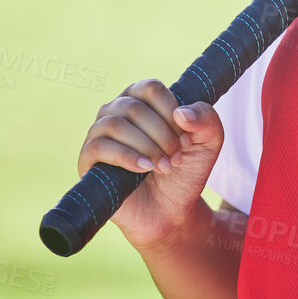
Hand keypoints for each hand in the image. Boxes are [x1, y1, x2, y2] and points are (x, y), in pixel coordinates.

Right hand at [77, 79, 223, 248]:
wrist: (171, 210)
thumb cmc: (186, 170)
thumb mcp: (209, 142)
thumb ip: (206, 119)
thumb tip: (181, 113)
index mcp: (141, 99)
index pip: (150, 88)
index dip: (171, 112)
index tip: (187, 139)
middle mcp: (116, 111)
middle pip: (134, 107)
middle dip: (162, 135)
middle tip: (176, 158)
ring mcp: (99, 134)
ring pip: (115, 124)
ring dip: (146, 146)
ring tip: (164, 166)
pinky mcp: (88, 160)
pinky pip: (98, 146)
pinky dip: (126, 157)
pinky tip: (145, 168)